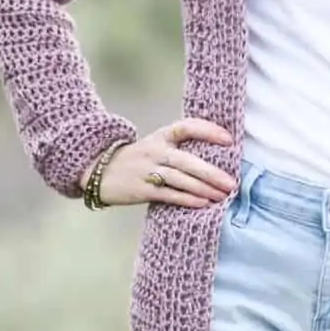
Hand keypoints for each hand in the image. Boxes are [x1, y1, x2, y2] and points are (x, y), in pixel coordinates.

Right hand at [80, 119, 236, 208]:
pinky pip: (169, 194)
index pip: (186, 127)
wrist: (97, 171)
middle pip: (187, 161)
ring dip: (204, 189)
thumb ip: (179, 150)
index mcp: (161, 136)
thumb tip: (216, 162)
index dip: (208, 130)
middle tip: (231, 182)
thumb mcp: (155, 146)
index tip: (228, 140)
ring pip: (180, 179)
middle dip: (212, 173)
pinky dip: (187, 199)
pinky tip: (203, 203)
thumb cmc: (136, 160)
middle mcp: (155, 151)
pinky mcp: (142, 189)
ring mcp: (147, 170)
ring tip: (222, 195)